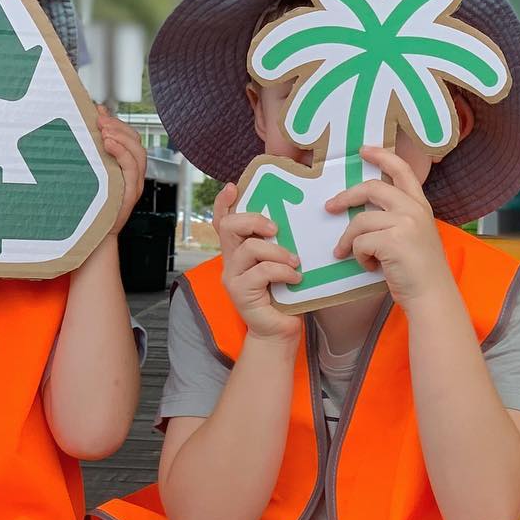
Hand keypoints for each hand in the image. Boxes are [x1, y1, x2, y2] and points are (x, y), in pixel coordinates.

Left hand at [98, 107, 147, 234]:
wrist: (90, 237)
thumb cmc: (88, 205)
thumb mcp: (90, 173)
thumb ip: (93, 150)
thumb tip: (91, 116)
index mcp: (125, 169)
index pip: (131, 138)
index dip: (118, 122)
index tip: (99, 112)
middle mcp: (133, 176)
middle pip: (136, 143)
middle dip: (119, 127)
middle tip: (99, 120)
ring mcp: (133, 186)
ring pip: (138, 153)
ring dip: (121, 137)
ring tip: (103, 131)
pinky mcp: (128, 195)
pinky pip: (132, 169)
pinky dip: (122, 152)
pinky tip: (108, 144)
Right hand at [213, 182, 302, 342]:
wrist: (279, 333)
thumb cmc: (284, 298)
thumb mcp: (281, 266)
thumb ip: (279, 246)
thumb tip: (297, 223)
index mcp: (238, 253)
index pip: (223, 223)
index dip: (223, 203)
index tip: (233, 186)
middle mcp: (231, 263)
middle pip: (229, 227)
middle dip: (254, 220)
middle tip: (276, 229)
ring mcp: (233, 277)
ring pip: (250, 248)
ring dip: (277, 252)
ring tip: (295, 263)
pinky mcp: (241, 292)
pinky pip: (262, 271)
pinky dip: (283, 272)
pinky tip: (295, 279)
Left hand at [325, 145, 449, 305]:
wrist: (432, 296)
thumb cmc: (420, 272)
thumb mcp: (414, 236)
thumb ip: (397, 219)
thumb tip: (363, 213)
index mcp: (420, 205)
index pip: (402, 169)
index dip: (382, 156)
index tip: (364, 150)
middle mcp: (414, 209)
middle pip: (372, 188)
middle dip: (346, 196)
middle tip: (330, 207)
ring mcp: (405, 224)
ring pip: (360, 220)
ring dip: (349, 239)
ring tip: (346, 254)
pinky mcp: (393, 241)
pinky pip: (361, 242)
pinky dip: (359, 256)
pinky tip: (369, 267)